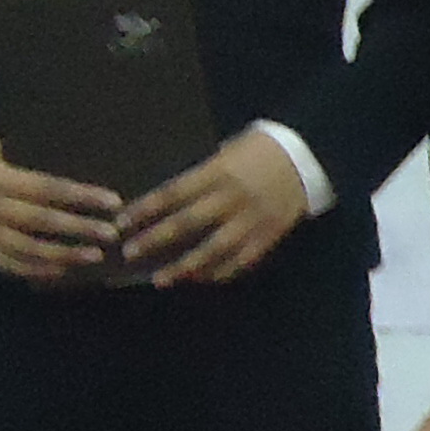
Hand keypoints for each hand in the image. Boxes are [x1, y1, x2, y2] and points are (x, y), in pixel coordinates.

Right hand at [0, 125, 117, 284]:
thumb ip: (30, 159)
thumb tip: (80, 165)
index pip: (47, 189)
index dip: (81, 196)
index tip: (113, 201)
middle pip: (41, 222)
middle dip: (80, 229)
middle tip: (113, 233)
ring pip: (27, 250)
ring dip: (64, 256)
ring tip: (95, 257)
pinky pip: (9, 265)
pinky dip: (38, 270)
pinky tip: (64, 271)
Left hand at [118, 127, 309, 285]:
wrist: (308, 155)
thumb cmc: (259, 150)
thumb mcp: (226, 153)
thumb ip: (200, 177)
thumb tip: (168, 203)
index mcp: (218, 172)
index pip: (172, 194)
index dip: (145, 209)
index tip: (121, 222)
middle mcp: (232, 198)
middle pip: (187, 222)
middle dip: (155, 240)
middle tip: (130, 253)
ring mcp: (252, 220)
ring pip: (213, 249)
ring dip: (185, 267)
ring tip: (162, 280)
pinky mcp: (268, 236)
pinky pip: (241, 261)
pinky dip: (219, 273)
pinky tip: (201, 280)